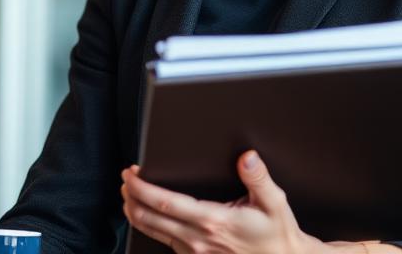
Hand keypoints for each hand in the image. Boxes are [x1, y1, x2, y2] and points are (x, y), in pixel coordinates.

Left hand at [120, 151, 366, 253]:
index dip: (142, 187)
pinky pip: (162, 240)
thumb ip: (258, 178)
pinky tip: (148, 212)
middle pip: (148, 217)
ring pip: (151, 230)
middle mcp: (197, 238)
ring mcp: (193, 251)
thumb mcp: (274, 202)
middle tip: (125, 178)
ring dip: (134, 210)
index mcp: (213, 221)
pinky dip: (149, 223)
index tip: (130, 173)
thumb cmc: (276, 233)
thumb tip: (247, 157)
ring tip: (129, 193)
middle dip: (130, 196)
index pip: (165, 202)